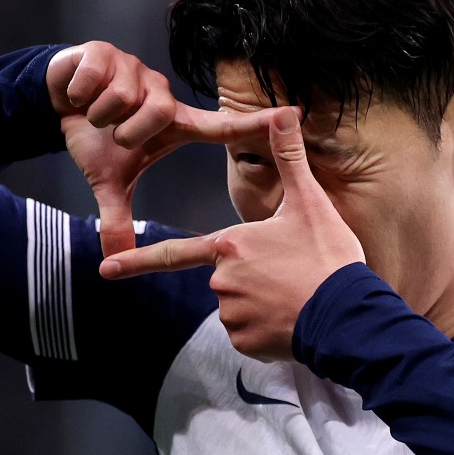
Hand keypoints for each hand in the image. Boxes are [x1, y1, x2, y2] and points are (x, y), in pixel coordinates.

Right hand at [47, 42, 282, 255]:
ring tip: (94, 112)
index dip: (255, 124)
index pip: (222, 126)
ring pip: (121, 98)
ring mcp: (136, 69)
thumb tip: (115, 260)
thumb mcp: (108, 180)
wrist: (55, 105)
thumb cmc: (95, 139)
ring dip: (97, 114)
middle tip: (112, 132)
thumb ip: (117, 218)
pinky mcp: (105, 52)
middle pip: (153, 114)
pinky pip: (94, 81)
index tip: (292, 115)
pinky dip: (78, 94)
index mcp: (173, 123)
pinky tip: (77, 95)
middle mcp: (162, 94)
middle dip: (124, 130)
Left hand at [100, 110, 365, 360]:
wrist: (348, 314)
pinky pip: (248, 333)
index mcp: (229, 246)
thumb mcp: (309, 202)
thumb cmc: (327, 257)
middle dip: (252, 276)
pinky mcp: (246, 343)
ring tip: (294, 295)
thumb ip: (289, 157)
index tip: (105, 269)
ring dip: (260, 302)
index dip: (136, 261)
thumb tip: (284, 111)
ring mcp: (232, 315)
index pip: (174, 253)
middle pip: (225, 276)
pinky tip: (291, 319)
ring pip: (237, 305)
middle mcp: (222, 281)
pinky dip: (266, 328)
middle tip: (290, 273)